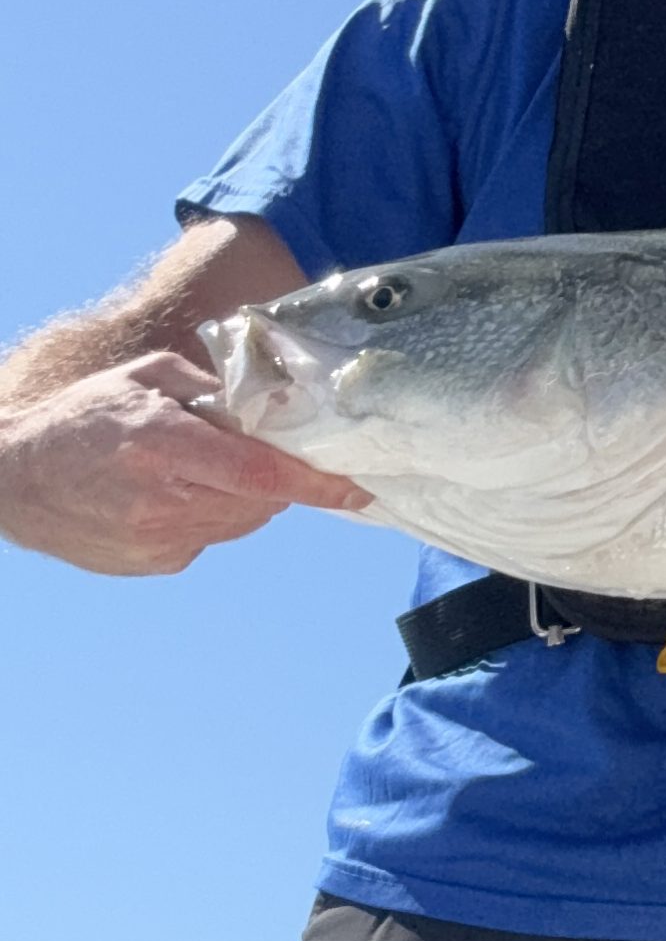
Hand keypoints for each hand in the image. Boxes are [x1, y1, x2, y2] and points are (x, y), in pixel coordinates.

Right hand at [0, 351, 366, 575]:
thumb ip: (213, 387)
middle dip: (276, 477)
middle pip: (261, 501)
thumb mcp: (145, 378)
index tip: (356, 488)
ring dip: (244, 496)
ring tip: (203, 467)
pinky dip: (211, 515)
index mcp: (162, 445)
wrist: (14, 479)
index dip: (315, 483)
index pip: (261, 473)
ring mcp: (158, 538)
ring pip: (242, 523)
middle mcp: (163, 499)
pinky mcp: (155, 562)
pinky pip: (211, 537)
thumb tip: (273, 399)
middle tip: (260, 450)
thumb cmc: (80, 418)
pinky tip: (174, 493)